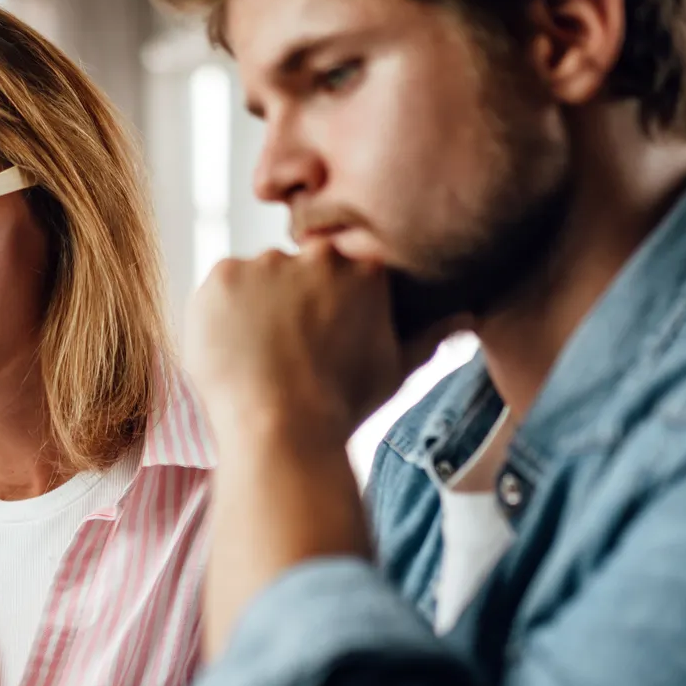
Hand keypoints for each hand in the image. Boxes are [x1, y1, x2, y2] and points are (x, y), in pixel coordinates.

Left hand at [185, 243, 451, 450]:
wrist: (282, 429)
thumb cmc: (342, 407)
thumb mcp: (395, 371)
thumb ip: (428, 336)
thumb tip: (466, 316)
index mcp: (364, 270)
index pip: (336, 274)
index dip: (321, 309)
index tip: (312, 341)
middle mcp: (319, 255)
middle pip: (295, 272)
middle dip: (287, 304)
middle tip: (282, 353)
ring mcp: (267, 262)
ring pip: (255, 279)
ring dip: (252, 307)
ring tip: (256, 357)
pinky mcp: (223, 276)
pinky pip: (219, 289)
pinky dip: (219, 315)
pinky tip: (232, 351)